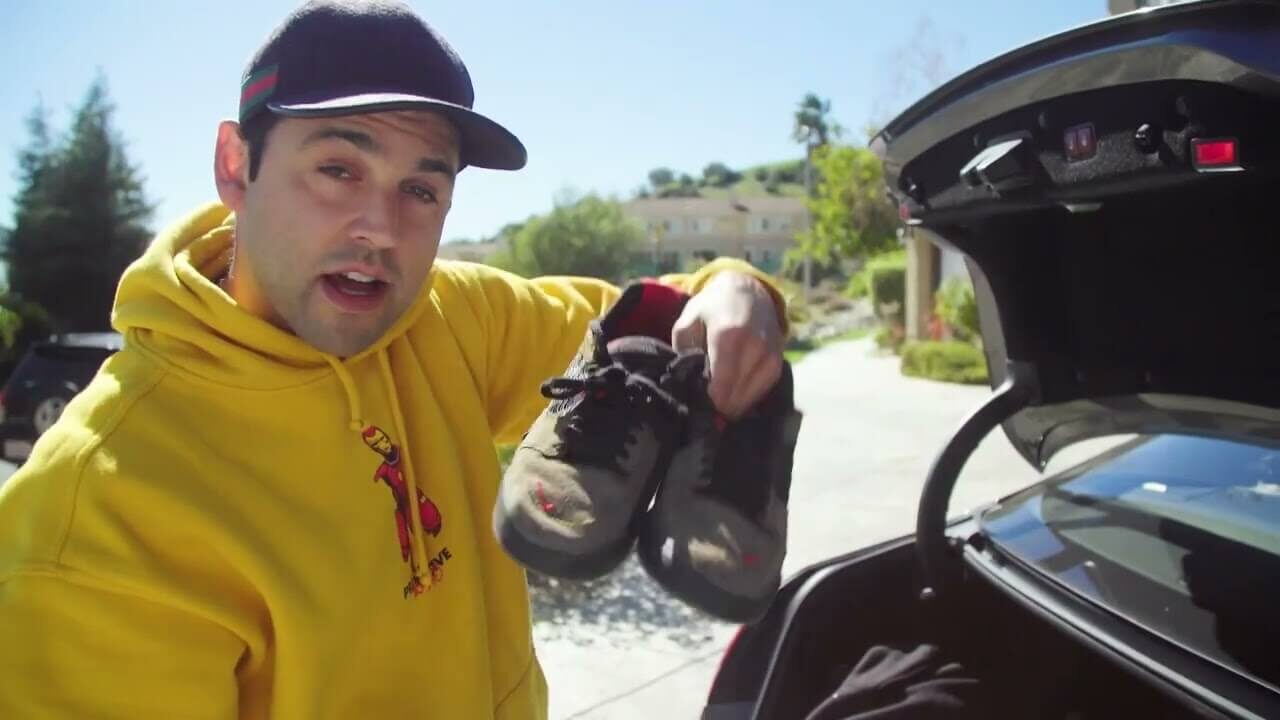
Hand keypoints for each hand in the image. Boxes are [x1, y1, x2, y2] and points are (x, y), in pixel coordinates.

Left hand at [671, 271, 784, 418]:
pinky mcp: (778, 363)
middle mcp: (755, 347)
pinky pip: (760, 392)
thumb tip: (689, 388)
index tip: (695, 401)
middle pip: (734, 397)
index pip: (720, 387)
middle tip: (704, 398)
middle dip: (717, 404)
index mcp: (728, 336)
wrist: (748, 291)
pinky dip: (745, 396)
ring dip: (731, 403)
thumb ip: (683, 356)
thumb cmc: (711, 309)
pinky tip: (732, 390)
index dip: (706, 402)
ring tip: (717, 393)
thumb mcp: (687, 324)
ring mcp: (770, 356)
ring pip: (748, 399)